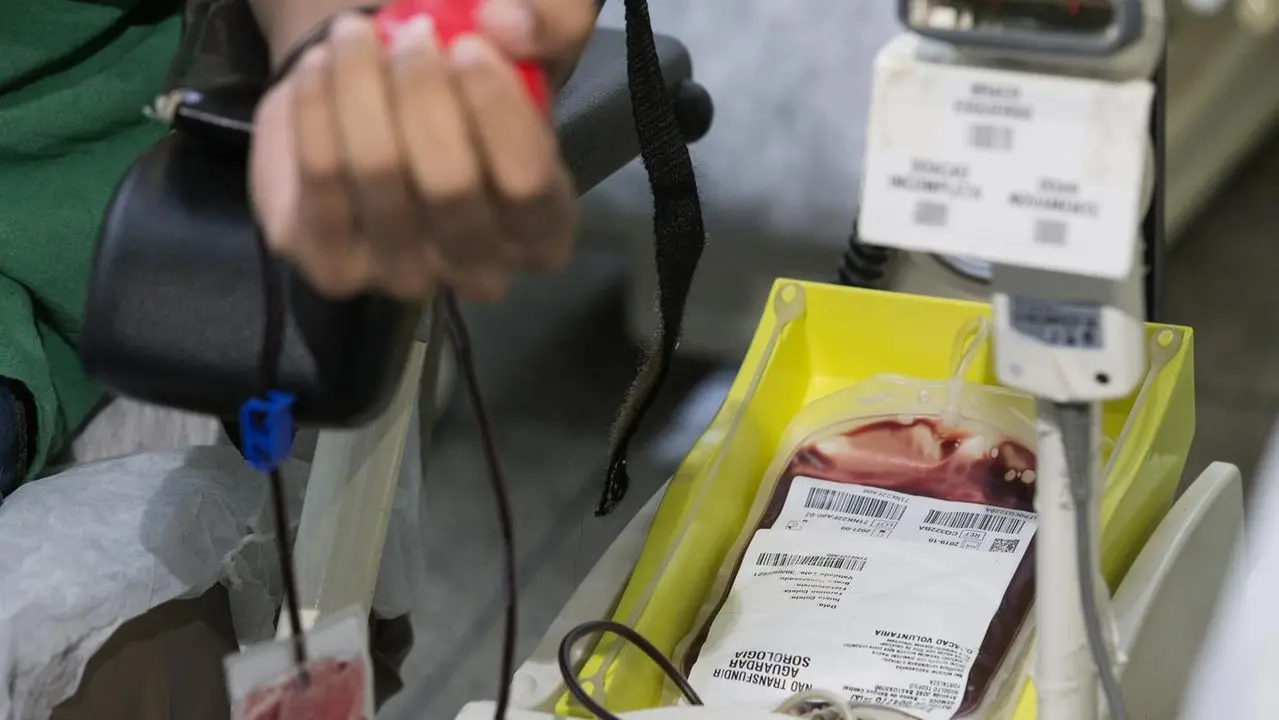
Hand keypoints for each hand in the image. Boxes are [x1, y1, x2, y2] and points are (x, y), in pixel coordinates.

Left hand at [249, 0, 595, 300]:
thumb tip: (505, 25)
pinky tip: (322, 68)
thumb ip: (550, 21)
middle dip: (421, 92)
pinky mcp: (334, 266)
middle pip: (449, 186)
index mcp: (544, 230)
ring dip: (360, 84)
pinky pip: (321, 176)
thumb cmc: (471, 77)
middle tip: (410, 35)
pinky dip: (316, 107)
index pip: (527, 186)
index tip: (467, 47)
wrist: (383, 98)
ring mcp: (405, 276)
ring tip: (357, 36)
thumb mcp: (530, 35)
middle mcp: (481, 271)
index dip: (496, 110)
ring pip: (378, 172)